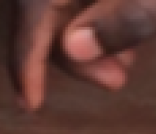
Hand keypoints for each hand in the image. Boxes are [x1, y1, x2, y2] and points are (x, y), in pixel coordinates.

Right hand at [14, 0, 155, 109]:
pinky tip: (126, 30)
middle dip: (69, 47)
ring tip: (125, 66)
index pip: (36, 3)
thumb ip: (128, 17)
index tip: (32, 102)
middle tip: (114, 83)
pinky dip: (99, 8)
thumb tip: (73, 50)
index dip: (26, 55)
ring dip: (87, 30)